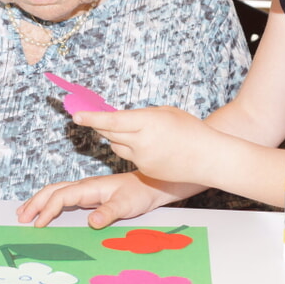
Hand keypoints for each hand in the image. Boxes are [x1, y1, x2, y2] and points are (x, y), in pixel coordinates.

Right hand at [17, 171, 184, 228]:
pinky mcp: (89, 195)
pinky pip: (63, 196)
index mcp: (90, 188)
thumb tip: (90, 222)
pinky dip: (49, 202)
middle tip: (20, 217)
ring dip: (39, 201)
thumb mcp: (127, 206)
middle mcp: (84, 187)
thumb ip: (108, 213)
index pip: (62, 196)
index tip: (37, 224)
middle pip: (52, 190)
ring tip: (24, 212)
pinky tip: (45, 210)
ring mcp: (86, 190)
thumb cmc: (140, 194)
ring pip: (55, 191)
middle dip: (35, 203)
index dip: (48, 210)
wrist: (151, 185)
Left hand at [74, 105, 219, 185]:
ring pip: (116, 145)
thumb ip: (141, 115)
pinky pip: (128, 156)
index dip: (92, 118)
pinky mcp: (145, 170)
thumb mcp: (165, 112)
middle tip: (88, 116)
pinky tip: (146, 144)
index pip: (112, 121)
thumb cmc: (190, 129)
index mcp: (148, 123)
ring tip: (136, 130)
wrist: (208, 158)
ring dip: (116, 136)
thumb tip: (120, 118)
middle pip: (109, 133)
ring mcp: (142, 159)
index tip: (76, 115)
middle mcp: (142, 142)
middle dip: (100, 124)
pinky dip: (130, 148)